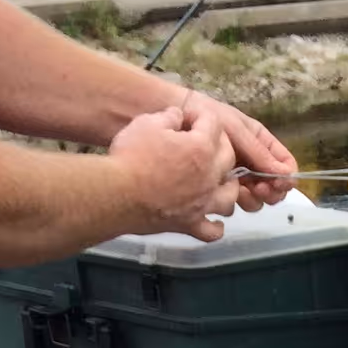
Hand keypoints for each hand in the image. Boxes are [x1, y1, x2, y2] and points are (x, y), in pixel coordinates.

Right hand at [106, 101, 238, 241]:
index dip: (200, 116)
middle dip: (219, 144)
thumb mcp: (147, 123)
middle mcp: (209, 177)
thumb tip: (178, 115)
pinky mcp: (190, 224)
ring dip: (228, 185)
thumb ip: (169, 116)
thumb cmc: (131, 156)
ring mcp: (202, 204)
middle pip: (229, 157)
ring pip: (230, 196)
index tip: (188, 116)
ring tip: (219, 179)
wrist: (117, 194)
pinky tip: (214, 220)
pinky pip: (212, 231)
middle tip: (203, 141)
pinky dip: (216, 226)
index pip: (213, 123)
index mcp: (201, 148)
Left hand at [191, 95, 298, 209]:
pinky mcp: (222, 188)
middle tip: (257, 189)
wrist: (174, 115)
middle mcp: (254, 163)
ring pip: (257, 199)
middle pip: (275, 188)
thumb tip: (285, 174)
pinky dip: (233, 201)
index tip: (277, 183)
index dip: (286, 178)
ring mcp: (238, 177)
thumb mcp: (236, 129)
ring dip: (252, 199)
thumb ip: (259, 152)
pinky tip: (222, 191)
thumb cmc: (206, 114)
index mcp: (263, 144)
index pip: (286, 166)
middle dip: (270, 192)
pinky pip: (235, 203)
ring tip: (238, 191)